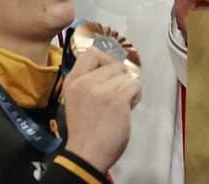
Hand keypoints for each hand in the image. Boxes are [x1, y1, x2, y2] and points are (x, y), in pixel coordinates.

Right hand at [63, 47, 141, 172]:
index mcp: (72, 81)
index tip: (110, 73)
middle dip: (119, 78)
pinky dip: (135, 96)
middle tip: (116, 95)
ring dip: (128, 89)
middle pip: (114, 65)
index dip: (106, 59)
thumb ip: (88, 82)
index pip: (91, 53)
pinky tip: (127, 108)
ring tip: (121, 104)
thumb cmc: (84, 129)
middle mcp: (85, 82)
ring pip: (126, 76)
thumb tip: (112, 69)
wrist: (86, 155)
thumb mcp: (76, 99)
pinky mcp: (116, 100)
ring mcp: (100, 90)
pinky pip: (134, 86)